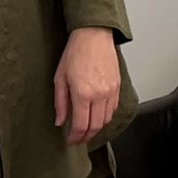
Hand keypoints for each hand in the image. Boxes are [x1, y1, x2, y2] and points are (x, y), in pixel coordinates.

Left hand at [53, 27, 119, 145]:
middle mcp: (99, 95)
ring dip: (96, 129)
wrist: (94, 36)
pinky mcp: (117, 87)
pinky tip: (97, 117)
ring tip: (86, 131)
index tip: (70, 141)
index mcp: (83, 93)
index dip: (75, 137)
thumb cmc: (75, 53)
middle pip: (95, 126)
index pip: (81, 125)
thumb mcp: (60, 78)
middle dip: (86, 137)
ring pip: (106, 120)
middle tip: (78, 140)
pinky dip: (105, 118)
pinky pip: (113, 109)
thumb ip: (60, 103)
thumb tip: (60, 121)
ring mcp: (111, 92)